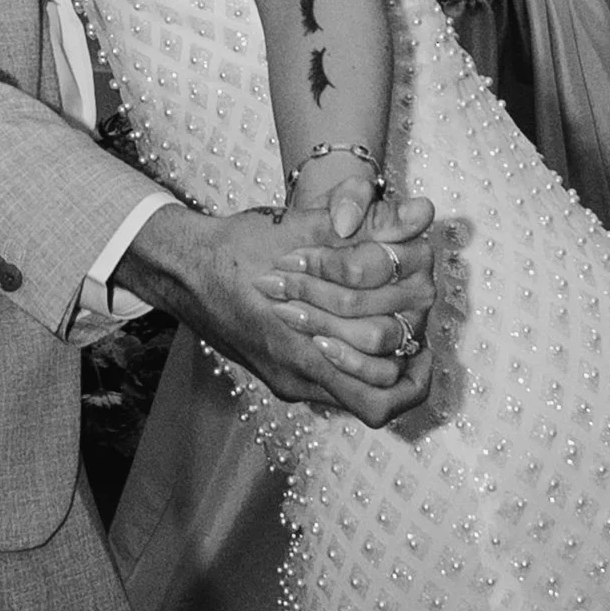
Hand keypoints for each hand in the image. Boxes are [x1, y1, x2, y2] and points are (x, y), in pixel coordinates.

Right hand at [118, 191, 436, 426]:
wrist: (182, 270)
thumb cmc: (236, 249)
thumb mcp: (301, 230)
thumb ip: (366, 225)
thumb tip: (422, 212)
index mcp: (303, 352)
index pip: (382, 394)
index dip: (416, 371)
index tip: (427, 338)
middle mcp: (296, 378)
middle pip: (376, 398)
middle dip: (404, 366)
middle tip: (417, 329)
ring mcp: (286, 382)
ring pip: (354, 396)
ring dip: (381, 366)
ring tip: (393, 326)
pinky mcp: (278, 376)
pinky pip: (330, 385)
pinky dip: (353, 362)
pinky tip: (357, 325)